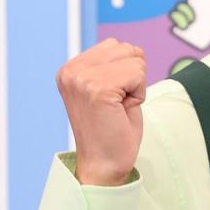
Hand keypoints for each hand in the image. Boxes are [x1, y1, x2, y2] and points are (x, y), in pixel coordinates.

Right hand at [57, 39, 145, 185]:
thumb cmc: (112, 130)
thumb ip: (112, 65)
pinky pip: (138, 75)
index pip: (115, 45)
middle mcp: (71, 70)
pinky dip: (139, 94)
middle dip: (132, 77)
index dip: (125, 73)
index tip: (110, 99)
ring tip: (118, 108)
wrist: (104, 165)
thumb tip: (132, 47)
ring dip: (136, 86)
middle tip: (116, 105)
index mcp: (70, 69)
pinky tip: (122, 111)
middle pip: (127, 49)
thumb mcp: (107, 89)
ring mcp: (82, 78)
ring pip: (135, 60)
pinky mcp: (97, 89)